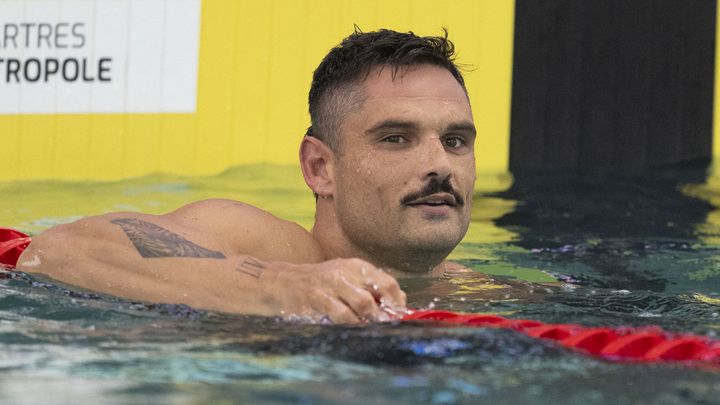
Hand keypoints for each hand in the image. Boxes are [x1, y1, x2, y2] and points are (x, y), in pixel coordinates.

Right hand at [261, 258, 406, 323]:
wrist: (282, 281)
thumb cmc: (321, 282)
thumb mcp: (347, 276)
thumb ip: (371, 287)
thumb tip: (400, 302)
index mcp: (355, 267)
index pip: (386, 283)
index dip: (396, 302)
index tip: (399, 316)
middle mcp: (342, 275)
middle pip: (370, 300)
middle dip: (381, 318)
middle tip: (386, 329)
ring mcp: (326, 289)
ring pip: (355, 310)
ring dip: (366, 324)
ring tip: (370, 331)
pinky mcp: (313, 303)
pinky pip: (337, 318)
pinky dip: (348, 327)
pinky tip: (351, 331)